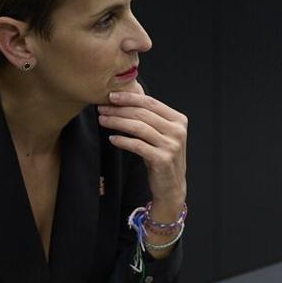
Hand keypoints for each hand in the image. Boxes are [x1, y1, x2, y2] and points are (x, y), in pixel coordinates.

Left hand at [98, 84, 188, 206]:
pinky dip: (122, 141)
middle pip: (143, 114)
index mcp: (179, 120)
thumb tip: (122, 100)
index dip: (129, 98)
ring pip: (138, 128)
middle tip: (102, 108)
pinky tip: (112, 138)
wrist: (172, 186)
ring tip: (103, 120)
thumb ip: (150, 118)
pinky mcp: (163, 159)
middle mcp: (178, 131)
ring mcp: (171, 145)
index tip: (111, 96)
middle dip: (119, 109)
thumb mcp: (161, 135)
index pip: (151, 102)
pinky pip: (137, 145)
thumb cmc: (161, 157)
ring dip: (117, 122)